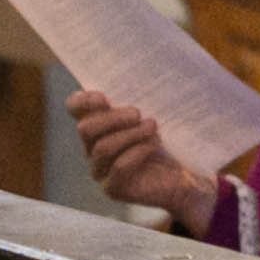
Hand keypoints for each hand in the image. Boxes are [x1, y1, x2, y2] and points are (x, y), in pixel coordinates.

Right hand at [69, 90, 218, 225]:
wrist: (184, 176)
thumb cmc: (168, 142)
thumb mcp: (153, 115)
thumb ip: (139, 99)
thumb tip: (138, 70)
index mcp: (98, 124)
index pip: (75, 108)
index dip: (82, 101)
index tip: (103, 98)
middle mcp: (92, 148)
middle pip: (86, 129)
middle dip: (112, 118)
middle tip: (137, 113)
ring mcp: (100, 170)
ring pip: (103, 148)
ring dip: (130, 134)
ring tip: (153, 127)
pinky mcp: (112, 189)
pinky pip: (118, 167)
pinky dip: (137, 151)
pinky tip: (154, 144)